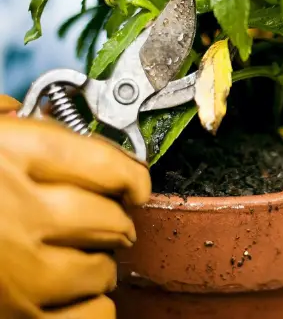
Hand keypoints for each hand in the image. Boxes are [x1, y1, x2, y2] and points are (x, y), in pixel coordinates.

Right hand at [0, 97, 150, 317]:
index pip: (109, 165)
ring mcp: (15, 270)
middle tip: (99, 219)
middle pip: (110, 219)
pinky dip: (89, 307)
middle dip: (111, 221)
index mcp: (10, 154)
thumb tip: (33, 118)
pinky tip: (68, 293)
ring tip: (70, 256)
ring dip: (96, 265)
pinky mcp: (10, 316)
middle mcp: (18, 210)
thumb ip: (4, 123)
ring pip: (102, 270)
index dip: (131, 177)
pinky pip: (90, 316)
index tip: (134, 184)